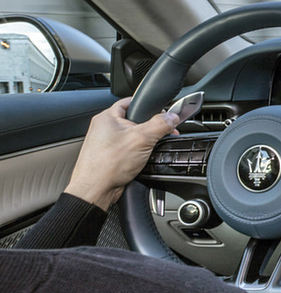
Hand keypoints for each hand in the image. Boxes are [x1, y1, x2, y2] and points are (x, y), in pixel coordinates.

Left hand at [65, 97, 180, 210]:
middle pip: (135, 121)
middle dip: (150, 128)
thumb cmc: (107, 165)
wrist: (96, 190)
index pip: (131, 101)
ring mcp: (107, 144)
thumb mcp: (141, 139)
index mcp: (107, 117)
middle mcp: (105, 128)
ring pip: (133, 137)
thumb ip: (160, 124)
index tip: (163, 114)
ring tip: (149, 150)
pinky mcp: (111, 157)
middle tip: (161, 134)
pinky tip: (142, 160)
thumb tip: (172, 116)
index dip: (149, 106)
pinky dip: (139, 154)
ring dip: (145, 143)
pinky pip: (130, 150)